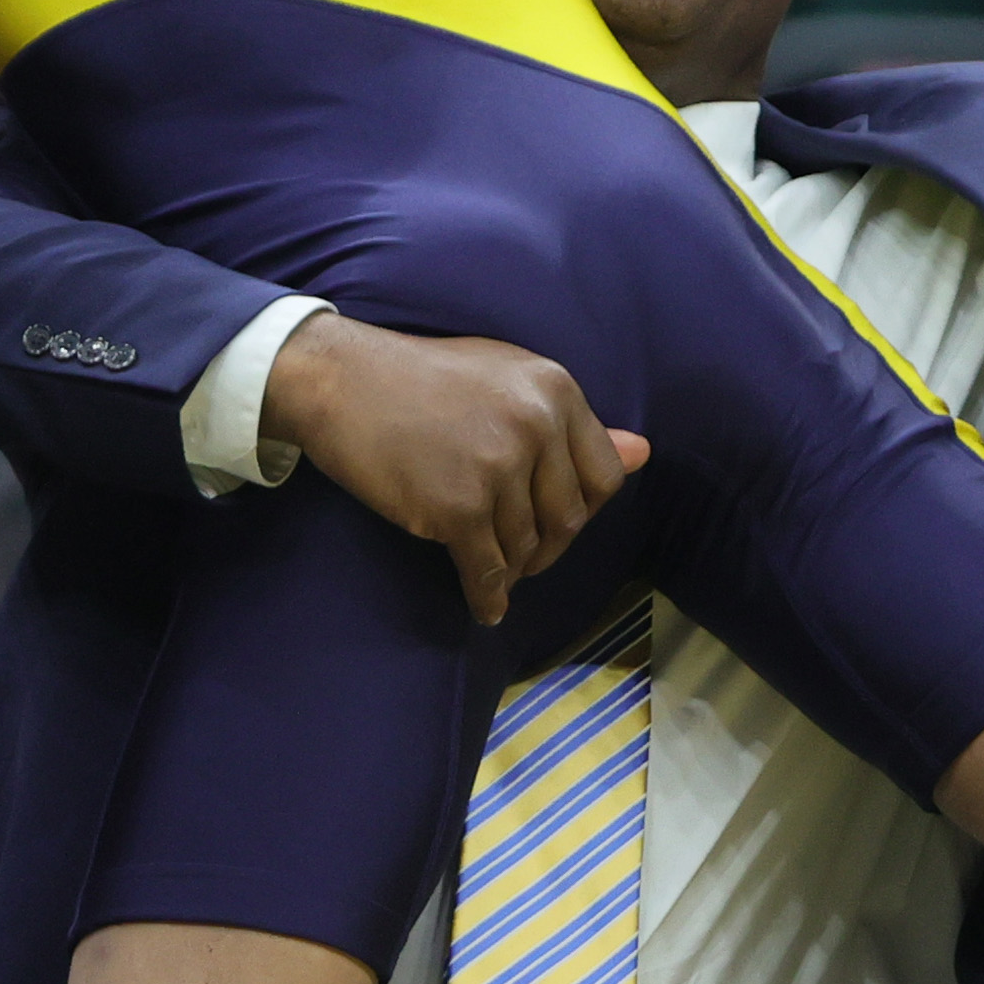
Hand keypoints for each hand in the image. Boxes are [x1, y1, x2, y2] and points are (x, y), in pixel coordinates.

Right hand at [262, 317, 648, 627]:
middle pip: (568, 519)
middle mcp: (535, 425)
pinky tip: (485, 605)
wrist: (340, 380)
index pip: (605, 475)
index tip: (555, 520)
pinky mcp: (457, 508)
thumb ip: (570, 423)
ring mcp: (497, 468)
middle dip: (547, 547)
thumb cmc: (420, 380)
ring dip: (511, 568)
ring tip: (491, 567)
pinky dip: (488, 596)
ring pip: (526, 547)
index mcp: (555, 390)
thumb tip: (644, 453)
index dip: (583, 509)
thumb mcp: (505, 378)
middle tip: (522, 556)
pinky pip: (487, 570)